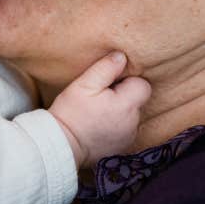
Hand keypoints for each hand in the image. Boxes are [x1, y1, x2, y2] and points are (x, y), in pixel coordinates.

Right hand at [47, 52, 150, 168]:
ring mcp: (129, 136)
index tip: (109, 84)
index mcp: (126, 105)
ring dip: (121, 111)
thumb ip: (105, 68)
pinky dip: (117, 125)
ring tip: (99, 112)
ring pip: (132, 115)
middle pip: (138, 100)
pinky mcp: (123, 147)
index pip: (143, 85)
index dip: (127, 81)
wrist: (61, 145)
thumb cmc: (71, 113)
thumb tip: (122, 57)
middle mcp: (133, 122)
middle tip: (101, 97)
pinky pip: (126, 129)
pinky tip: (99, 124)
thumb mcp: (84, 85)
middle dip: (124, 95)